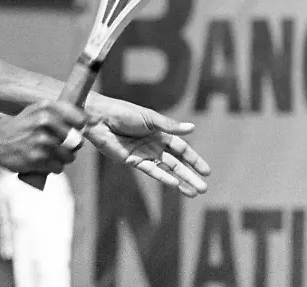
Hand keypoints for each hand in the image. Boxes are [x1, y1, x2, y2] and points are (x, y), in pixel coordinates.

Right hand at [0, 100, 90, 173]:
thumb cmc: (23, 126)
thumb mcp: (38, 110)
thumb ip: (62, 112)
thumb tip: (92, 121)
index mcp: (47, 107)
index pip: (80, 119)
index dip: (79, 128)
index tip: (74, 130)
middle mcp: (45, 121)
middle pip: (77, 141)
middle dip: (70, 146)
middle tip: (57, 145)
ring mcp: (41, 140)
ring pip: (69, 156)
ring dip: (62, 159)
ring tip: (48, 153)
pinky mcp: (37, 158)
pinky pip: (58, 167)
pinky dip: (52, 167)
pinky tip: (41, 161)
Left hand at [86, 94, 210, 197]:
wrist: (99, 118)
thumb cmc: (123, 112)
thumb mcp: (149, 118)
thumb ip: (169, 126)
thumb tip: (192, 128)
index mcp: (159, 132)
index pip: (181, 148)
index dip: (194, 159)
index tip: (207, 171)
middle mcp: (153, 144)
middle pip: (176, 162)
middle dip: (190, 174)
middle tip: (204, 188)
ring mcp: (143, 154)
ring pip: (166, 169)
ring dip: (180, 180)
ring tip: (194, 192)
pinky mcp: (132, 160)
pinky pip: (150, 170)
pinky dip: (163, 177)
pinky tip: (175, 184)